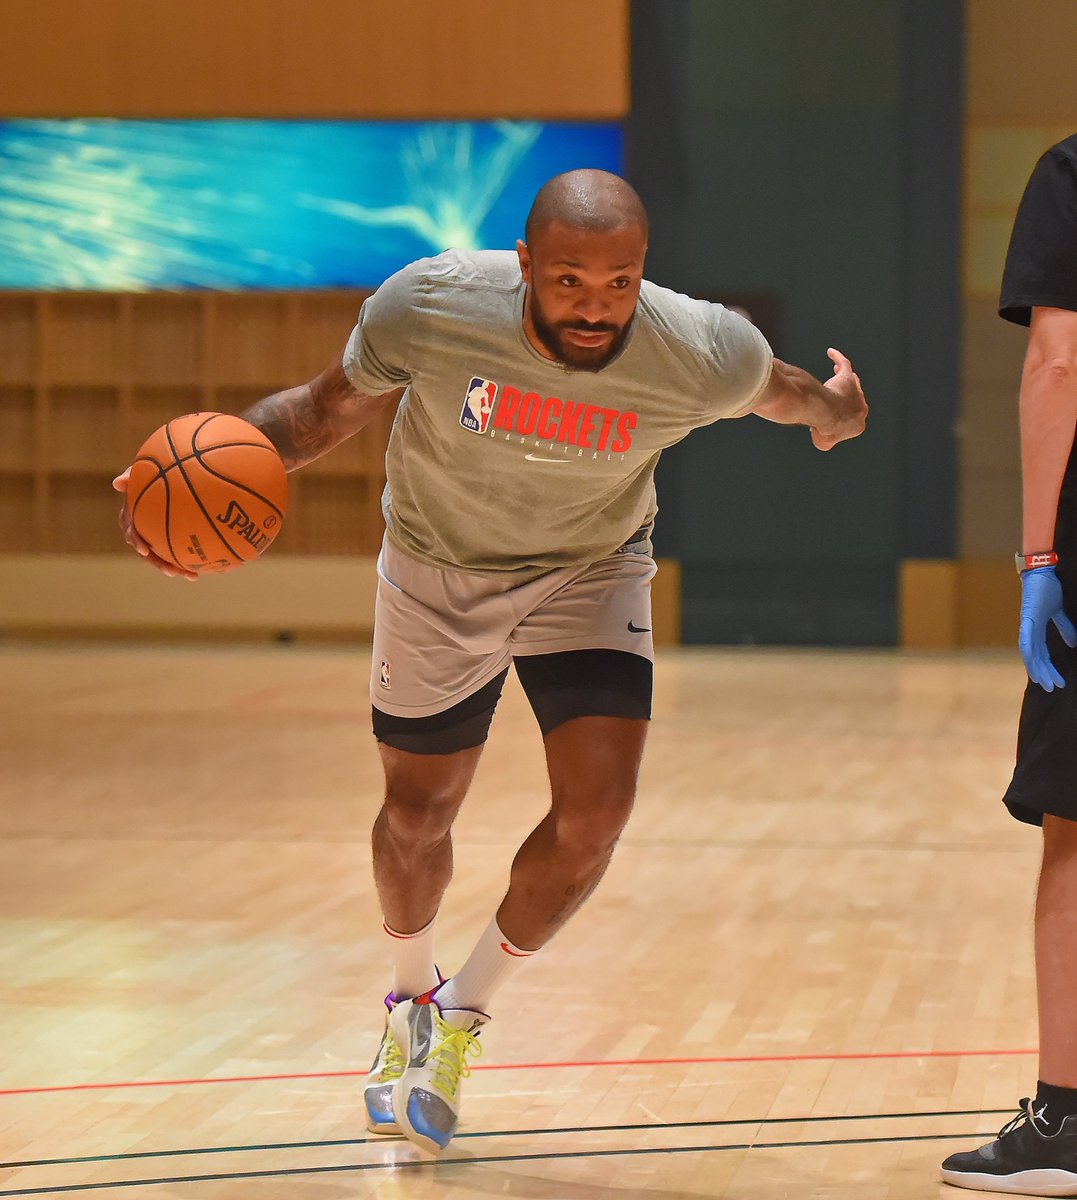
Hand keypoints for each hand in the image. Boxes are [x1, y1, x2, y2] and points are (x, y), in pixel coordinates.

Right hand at [112, 469, 197, 579]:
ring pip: (163, 555)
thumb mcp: (142, 469)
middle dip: (159, 563)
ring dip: (174, 567)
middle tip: (171, 571)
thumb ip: (131, 475)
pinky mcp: (170, 536)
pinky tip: (203, 569)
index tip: (144, 551)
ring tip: (190, 576)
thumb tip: (117, 482)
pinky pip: (177, 551)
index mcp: (133, 516)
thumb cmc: (155, 468)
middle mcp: (142, 528)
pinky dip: (187, 560)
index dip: (137, 541)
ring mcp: (156, 534)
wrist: (173, 471)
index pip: (131, 531)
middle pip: (148, 550)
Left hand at [812, 348, 867, 450]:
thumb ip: (824, 440)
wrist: (825, 414)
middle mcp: (861, 405)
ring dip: (844, 377)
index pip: (849, 419)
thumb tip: (819, 434)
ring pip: (850, 381)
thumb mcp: (823, 441)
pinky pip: (844, 364)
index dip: (838, 418)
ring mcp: (855, 390)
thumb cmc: (824, 428)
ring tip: (836, 373)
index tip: (825, 418)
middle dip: (845, 397)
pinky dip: (838, 358)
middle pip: (853, 398)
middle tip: (833, 397)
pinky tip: (830, 352)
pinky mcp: (846, 378)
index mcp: (859, 422)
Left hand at [1019, 565, 1075, 690]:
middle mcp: (1029, 630)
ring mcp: (1026, 625)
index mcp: (1037, 629)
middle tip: (1052, 688)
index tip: (1058, 682)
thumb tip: (1073, 643)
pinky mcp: (1026, 618)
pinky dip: (1027, 651)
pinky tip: (1030, 662)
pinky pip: (1025, 638)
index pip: (1043, 654)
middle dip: (1044, 674)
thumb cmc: (1047, 589)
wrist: (1041, 572)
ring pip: (1029, 653)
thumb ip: (1064, 627)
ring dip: (1036, 668)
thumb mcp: (1058, 612)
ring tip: (1044, 682)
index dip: (1050, 668)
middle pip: (1037, 658)